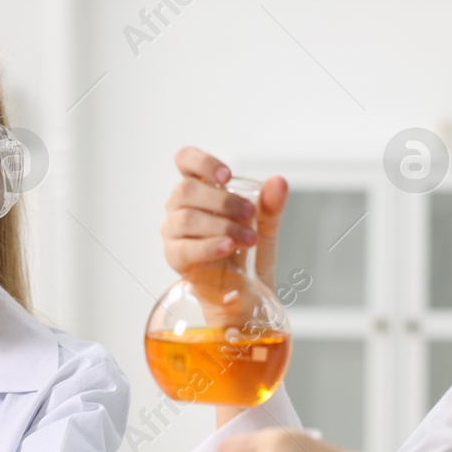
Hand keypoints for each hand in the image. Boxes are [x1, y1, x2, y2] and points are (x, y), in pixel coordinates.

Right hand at [162, 147, 288, 294]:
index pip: (186, 160)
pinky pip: (185, 248)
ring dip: (222, 225)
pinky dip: (209, 246)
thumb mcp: (266, 226)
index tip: (227, 175)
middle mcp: (180, 206)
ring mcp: (174, 231)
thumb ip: (271, 204)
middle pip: (187, 189)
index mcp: (199, 189)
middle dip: (223, 200)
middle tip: (250, 214)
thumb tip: (278, 181)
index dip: (202, 162)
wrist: (246, 291)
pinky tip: (227, 246)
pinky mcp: (174, 257)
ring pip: (186, 218)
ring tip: (247, 238)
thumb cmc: (249, 253)